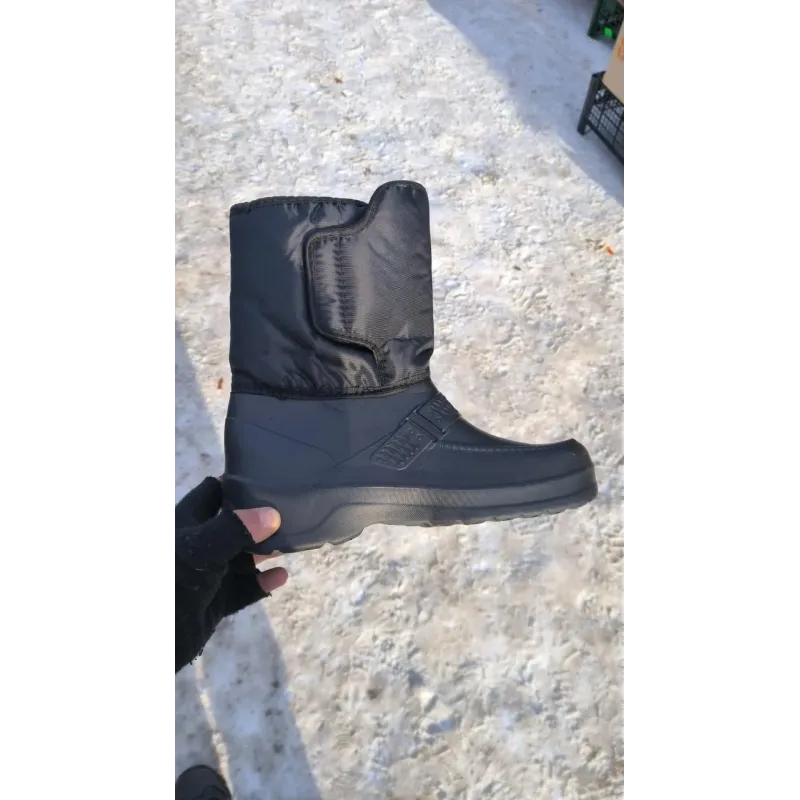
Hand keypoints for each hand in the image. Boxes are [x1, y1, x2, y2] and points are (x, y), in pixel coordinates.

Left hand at [169, 477, 287, 672]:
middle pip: (232, 526)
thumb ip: (236, 528)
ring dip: (263, 553)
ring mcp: (205, 575)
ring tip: (289, 546)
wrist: (151, 638)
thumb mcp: (201, 546)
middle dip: (258, 523)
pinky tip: (279, 577)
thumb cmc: (170, 578)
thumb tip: (272, 515)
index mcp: (184, 522)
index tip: (268, 483)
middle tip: (289, 516)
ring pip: (240, 558)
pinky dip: (261, 583)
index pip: (213, 493)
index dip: (237, 486)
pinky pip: (243, 590)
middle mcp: (195, 545)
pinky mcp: (214, 602)